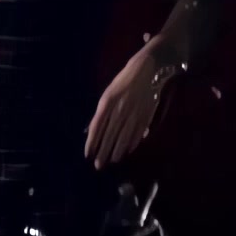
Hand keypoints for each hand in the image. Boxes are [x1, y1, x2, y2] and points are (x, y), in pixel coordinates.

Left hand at [85, 47, 174, 169]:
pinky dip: (132, 143)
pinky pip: (136, 133)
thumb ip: (103, 112)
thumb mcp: (109, 93)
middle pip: (109, 135)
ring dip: (117, 151)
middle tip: (99, 166)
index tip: (88, 155)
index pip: (96, 126)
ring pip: (123, 137)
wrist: (148, 69)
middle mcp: (119, 109)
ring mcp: (133, 113)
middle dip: (103, 152)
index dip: (92, 142)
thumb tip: (94, 131)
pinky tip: (127, 151)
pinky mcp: (145, 115)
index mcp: (107, 101)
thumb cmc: (124, 81)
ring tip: (112, 161)